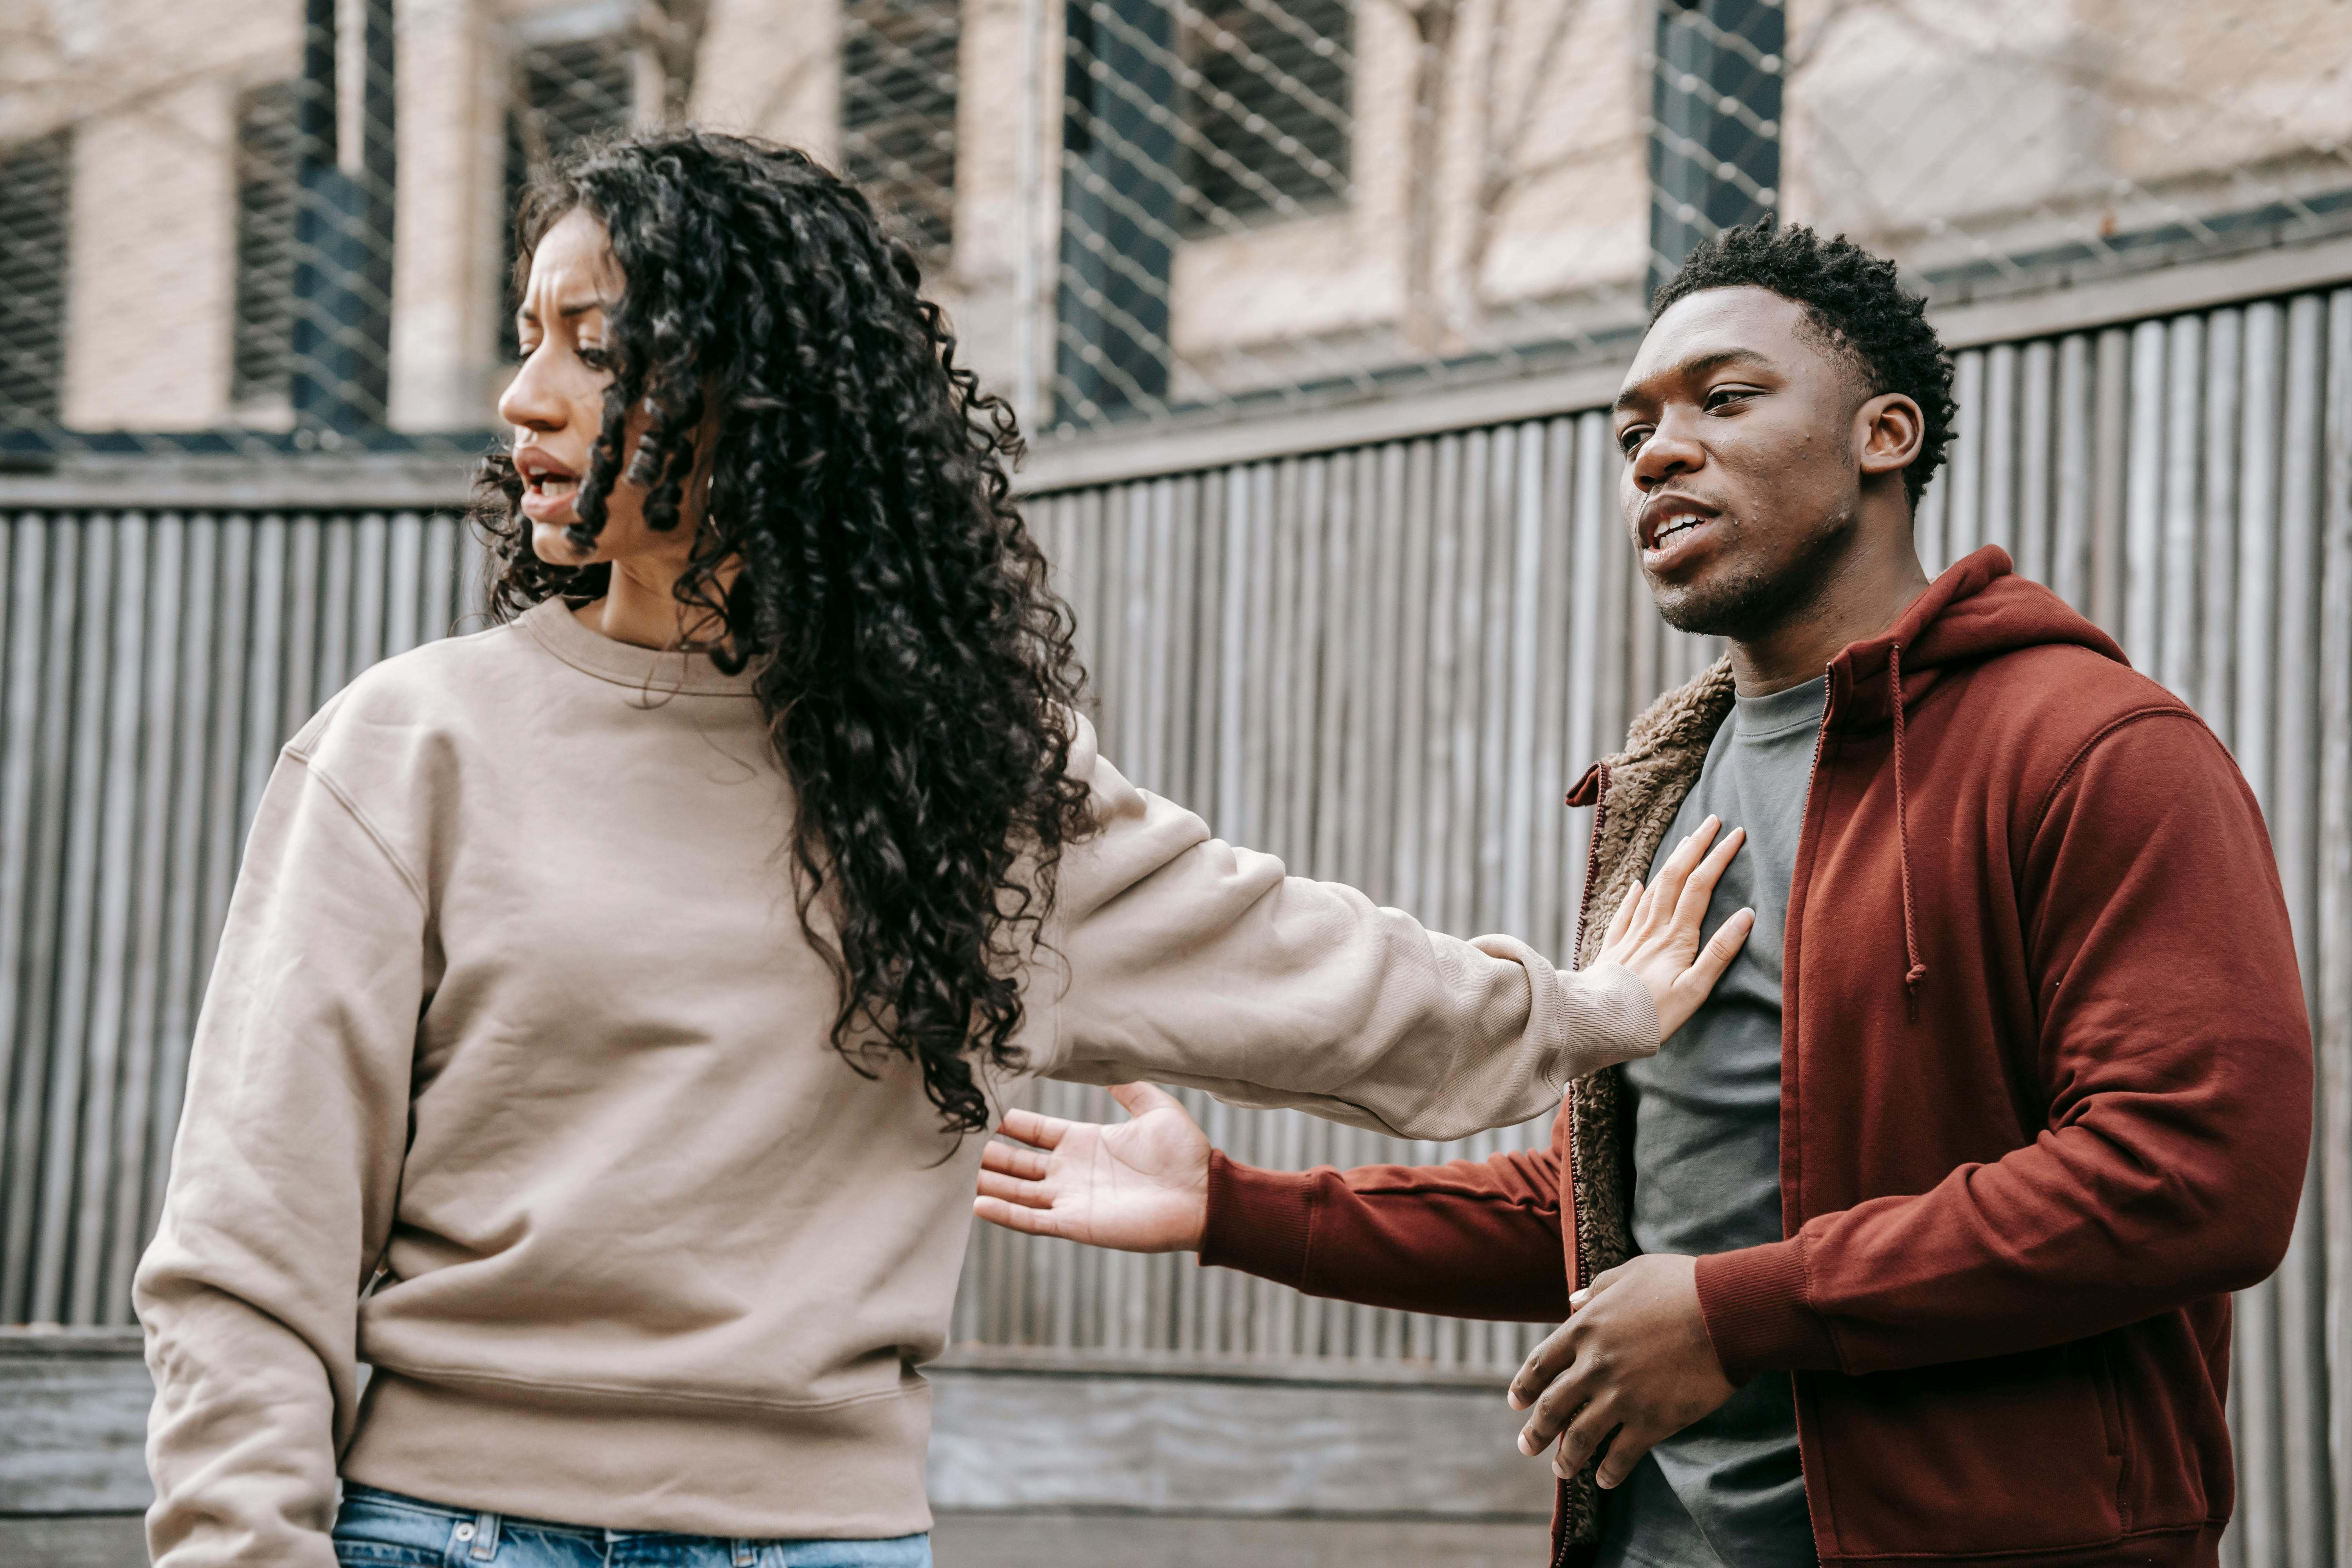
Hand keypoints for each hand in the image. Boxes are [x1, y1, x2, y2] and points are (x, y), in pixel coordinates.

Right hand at [974, 1082, 1210, 1251]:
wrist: (1204, 1195)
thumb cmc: (1185, 1153)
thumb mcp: (1156, 1109)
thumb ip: (1130, 1087)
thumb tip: (1110, 1064)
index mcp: (1085, 1142)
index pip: (1035, 1131)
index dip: (1009, 1123)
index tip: (983, 1110)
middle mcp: (1072, 1170)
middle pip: (1018, 1161)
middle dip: (989, 1153)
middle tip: (957, 1142)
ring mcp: (1071, 1199)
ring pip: (1017, 1190)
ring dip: (989, 1183)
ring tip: (955, 1175)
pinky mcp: (1077, 1224)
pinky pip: (1032, 1219)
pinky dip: (1005, 1213)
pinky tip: (977, 1204)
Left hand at [1507, 1254, 1737, 1487]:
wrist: (1725, 1312)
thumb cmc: (1682, 1285)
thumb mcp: (1630, 1273)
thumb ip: (1597, 1289)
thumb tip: (1571, 1300)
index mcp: (1584, 1328)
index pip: (1540, 1364)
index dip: (1525, 1385)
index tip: (1516, 1402)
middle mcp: (1594, 1366)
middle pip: (1552, 1407)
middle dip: (1536, 1432)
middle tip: (1526, 1447)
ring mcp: (1621, 1397)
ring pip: (1580, 1438)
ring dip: (1567, 1459)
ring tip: (1560, 1471)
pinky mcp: (1652, 1421)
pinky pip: (1621, 1455)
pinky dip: (1609, 1471)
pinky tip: (1605, 1480)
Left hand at [1594, 815, 1754, 1040]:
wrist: (1598, 1024)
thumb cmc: (1651, 1015)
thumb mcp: (1695, 989)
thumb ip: (1719, 952)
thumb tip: (1746, 915)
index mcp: (1676, 937)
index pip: (1701, 885)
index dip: (1718, 857)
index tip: (1736, 835)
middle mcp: (1652, 929)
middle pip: (1676, 877)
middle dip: (1696, 846)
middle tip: (1712, 821)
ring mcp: (1630, 936)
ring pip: (1652, 888)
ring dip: (1671, 862)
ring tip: (1684, 841)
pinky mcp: (1613, 948)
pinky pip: (1624, 912)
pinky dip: (1633, 894)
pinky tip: (1637, 883)